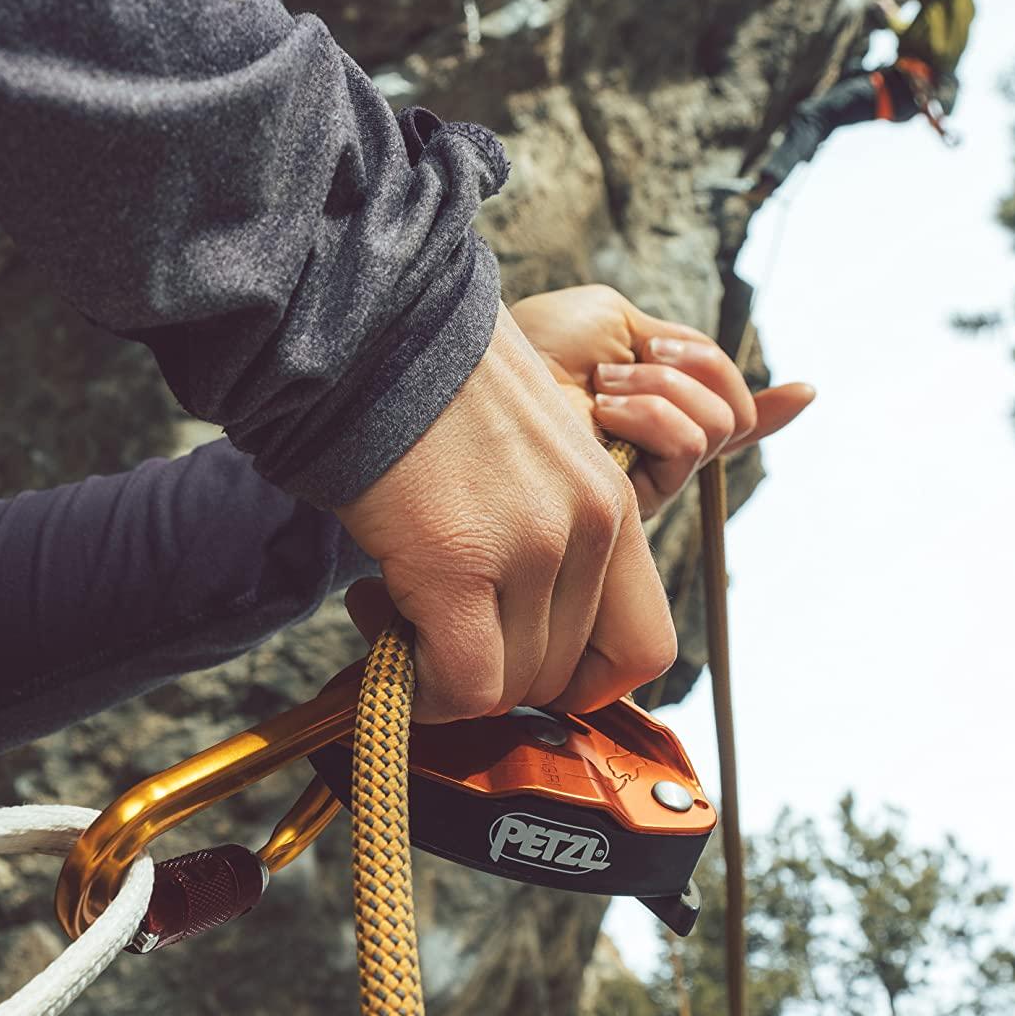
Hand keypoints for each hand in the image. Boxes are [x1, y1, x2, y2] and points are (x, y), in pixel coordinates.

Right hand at [335, 307, 675, 722]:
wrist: (371, 327)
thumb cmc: (429, 387)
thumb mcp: (527, 455)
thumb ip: (543, 529)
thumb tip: (508, 622)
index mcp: (613, 501)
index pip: (643, 646)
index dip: (583, 680)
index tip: (518, 662)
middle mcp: (588, 527)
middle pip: (561, 674)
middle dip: (490, 671)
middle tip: (426, 624)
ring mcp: (530, 547)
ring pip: (509, 686)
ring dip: (444, 671)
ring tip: (389, 602)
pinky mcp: (459, 563)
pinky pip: (463, 683)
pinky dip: (423, 688)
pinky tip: (379, 620)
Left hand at [508, 283, 813, 519]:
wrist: (487, 369)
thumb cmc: (535, 344)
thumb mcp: (614, 322)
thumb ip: (677, 349)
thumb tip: (736, 375)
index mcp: (653, 402)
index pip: (724, 418)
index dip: (773, 411)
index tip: (807, 392)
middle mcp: (655, 444)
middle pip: (734, 415)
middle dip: (700, 368)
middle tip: (641, 357)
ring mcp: (646, 472)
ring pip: (716, 428)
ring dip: (668, 389)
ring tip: (606, 387)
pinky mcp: (632, 500)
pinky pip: (688, 449)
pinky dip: (657, 416)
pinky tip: (609, 409)